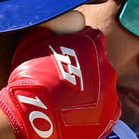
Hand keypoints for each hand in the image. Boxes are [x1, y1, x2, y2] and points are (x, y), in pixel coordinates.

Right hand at [0, 26, 119, 138]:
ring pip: (106, 87)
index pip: (95, 39)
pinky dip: (98, 110)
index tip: (70, 59)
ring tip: (73, 100)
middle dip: (89, 70)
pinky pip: (110, 109)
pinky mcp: (109, 115)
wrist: (31, 115)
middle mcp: (106, 66)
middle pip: (102, 64)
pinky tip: (81, 113)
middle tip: (69, 82)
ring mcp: (110, 92)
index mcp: (92, 45)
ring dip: (94, 91)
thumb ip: (50, 29)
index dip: (82, 49)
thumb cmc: (29, 78)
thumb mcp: (33, 41)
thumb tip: (54, 23)